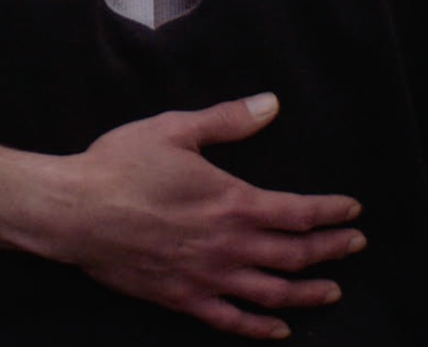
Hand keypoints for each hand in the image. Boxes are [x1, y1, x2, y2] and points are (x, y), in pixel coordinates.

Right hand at [35, 94, 362, 339]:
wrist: (74, 211)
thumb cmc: (120, 166)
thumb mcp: (175, 130)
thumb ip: (227, 119)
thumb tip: (270, 104)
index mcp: (232, 202)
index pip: (299, 213)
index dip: (331, 213)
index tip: (352, 212)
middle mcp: (229, 245)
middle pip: (296, 254)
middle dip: (331, 250)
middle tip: (354, 246)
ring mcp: (208, 277)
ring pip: (273, 293)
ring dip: (308, 293)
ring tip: (331, 291)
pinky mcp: (183, 298)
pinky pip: (232, 320)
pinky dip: (260, 328)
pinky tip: (277, 329)